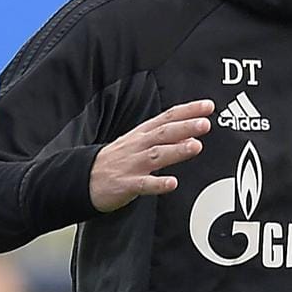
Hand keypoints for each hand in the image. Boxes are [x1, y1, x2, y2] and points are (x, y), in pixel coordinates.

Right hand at [90, 100, 214, 212]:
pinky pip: (144, 184)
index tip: (207, 106)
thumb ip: (165, 138)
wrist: (84, 178)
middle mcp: (139, 146)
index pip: (168, 117)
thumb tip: (192, 135)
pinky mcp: (126, 184)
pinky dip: (158, 184)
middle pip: (164, 133)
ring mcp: (132, 164)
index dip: (188, 111)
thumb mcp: (139, 142)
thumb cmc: (116, 159)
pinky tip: (171, 183)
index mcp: (143, 134)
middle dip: (186, 127)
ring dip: (176, 150)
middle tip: (205, 123)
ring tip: (195, 146)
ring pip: (156, 155)